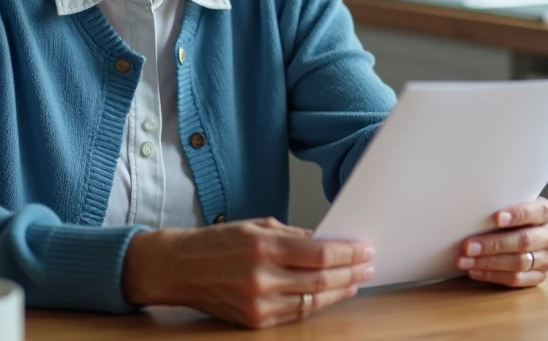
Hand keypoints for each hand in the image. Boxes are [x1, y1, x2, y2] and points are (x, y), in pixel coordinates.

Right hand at [123, 217, 373, 328]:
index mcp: (263, 246)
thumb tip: (327, 242)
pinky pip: (295, 314)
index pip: (319, 253)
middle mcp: (261, 277)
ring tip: (356, 280)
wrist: (179, 267)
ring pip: (312, 300)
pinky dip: (317, 304)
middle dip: (351, 271)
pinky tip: (330, 294)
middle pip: (321, 279)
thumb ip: (293, 236)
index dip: (347, 252)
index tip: (365, 248)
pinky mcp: (254, 321)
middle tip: (369, 264)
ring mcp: (258, 303)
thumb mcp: (255, 226)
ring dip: (340, 290)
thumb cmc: (216, 243)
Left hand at [456, 197, 547, 287]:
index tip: (496, 218)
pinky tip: (475, 271)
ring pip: (519, 263)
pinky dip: (493, 276)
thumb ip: (502, 204)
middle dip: (494, 244)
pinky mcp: (540, 276)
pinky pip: (516, 280)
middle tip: (468, 246)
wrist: (527, 228)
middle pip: (524, 241)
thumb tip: (475, 210)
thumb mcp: (513, 202)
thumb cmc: (513, 213)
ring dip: (489, 263)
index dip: (517, 215)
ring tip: (466, 261)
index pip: (536, 212)